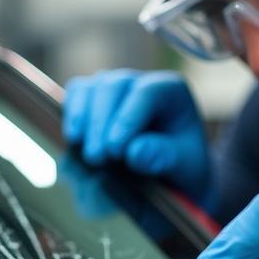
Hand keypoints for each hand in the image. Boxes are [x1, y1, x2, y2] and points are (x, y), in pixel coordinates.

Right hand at [63, 70, 210, 201]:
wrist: (171, 175)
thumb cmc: (183, 167)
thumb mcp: (186, 168)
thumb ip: (165, 158)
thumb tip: (135, 152)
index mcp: (172, 92)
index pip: (146, 93)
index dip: (127, 118)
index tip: (116, 150)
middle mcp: (141, 83)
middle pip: (113, 86)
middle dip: (101, 122)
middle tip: (97, 158)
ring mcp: (116, 88)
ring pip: (91, 88)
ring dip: (83, 118)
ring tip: (83, 150)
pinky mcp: (95, 100)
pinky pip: (77, 94)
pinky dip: (72, 114)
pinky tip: (74, 139)